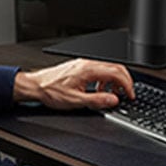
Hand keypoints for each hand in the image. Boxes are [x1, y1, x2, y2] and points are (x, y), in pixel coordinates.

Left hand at [13, 58, 134, 109]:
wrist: (35, 86)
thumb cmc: (50, 91)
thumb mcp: (75, 101)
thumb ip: (97, 100)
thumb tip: (113, 100)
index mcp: (88, 70)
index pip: (116, 73)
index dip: (127, 84)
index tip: (130, 94)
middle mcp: (87, 64)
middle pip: (115, 68)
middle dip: (124, 81)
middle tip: (127, 94)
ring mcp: (83, 64)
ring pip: (107, 69)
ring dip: (114, 82)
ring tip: (111, 95)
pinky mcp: (80, 68)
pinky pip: (98, 71)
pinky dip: (104, 80)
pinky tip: (98, 90)